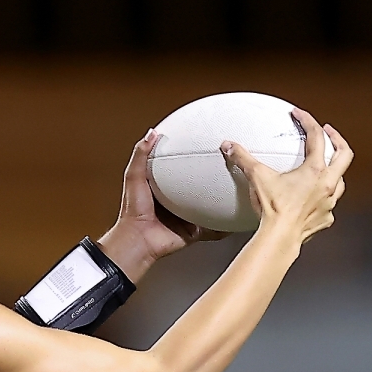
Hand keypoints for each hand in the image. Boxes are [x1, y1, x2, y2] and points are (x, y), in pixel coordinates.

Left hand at [97, 130, 227, 282]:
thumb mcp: (134, 176)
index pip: (181, 170)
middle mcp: (178, 202)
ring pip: (210, 206)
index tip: (203, 147)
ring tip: (238, 187)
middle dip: (213, 178)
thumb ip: (141, 154)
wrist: (139, 238)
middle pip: (200, 187)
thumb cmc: (133, 211)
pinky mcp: (195, 231)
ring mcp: (188, 217)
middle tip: (226, 165)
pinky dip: (225, 225)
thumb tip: (152, 133)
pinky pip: (214, 228)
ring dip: (222, 199)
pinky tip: (237, 217)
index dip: (191, 159)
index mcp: (165, 188)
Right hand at [222, 110, 350, 245]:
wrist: (280, 238)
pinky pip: (330, 205)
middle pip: (344, 154)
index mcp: (315, 170)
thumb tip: (228, 146)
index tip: (299, 115)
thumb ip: (243, 159)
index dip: (308, 121)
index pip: (317, 136)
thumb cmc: (273, 209)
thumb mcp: (257, 178)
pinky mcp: (325, 219)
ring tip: (326, 167)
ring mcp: (329, 202)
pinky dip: (325, 199)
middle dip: (337, 140)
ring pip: (341, 181)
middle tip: (329, 132)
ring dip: (335, 171)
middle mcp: (328, 184)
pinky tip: (315, 200)